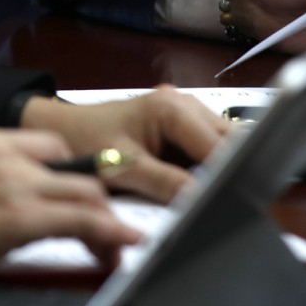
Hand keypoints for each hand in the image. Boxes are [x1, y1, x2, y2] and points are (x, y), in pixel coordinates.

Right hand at [0, 125, 140, 294]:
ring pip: (84, 191)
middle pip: (73, 165)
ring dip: (104, 219)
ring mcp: (12, 181)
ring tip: (112, 243)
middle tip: (104, 223)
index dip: (70, 171)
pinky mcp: (18, 215)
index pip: (46, 145)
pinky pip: (82, 219)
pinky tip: (120, 242)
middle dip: (94, 196)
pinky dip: (109, 232)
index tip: (79, 192)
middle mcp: (1, 151)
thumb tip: (14, 203)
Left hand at [19, 86, 229, 202]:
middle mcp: (184, 104)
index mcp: (172, 108)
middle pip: (229, 141)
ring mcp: (184, 113)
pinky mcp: (179, 126)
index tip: (243, 202)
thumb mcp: (123, 167)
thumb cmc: (85, 140)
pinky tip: (204, 185)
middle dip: (234, 170)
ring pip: (221, 144)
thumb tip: (203, 199)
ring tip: (220, 195)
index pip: (219, 146)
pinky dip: (207, 167)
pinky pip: (205, 148)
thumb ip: (166, 183)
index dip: (233, 174)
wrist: (62, 129)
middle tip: (238, 202)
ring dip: (221, 168)